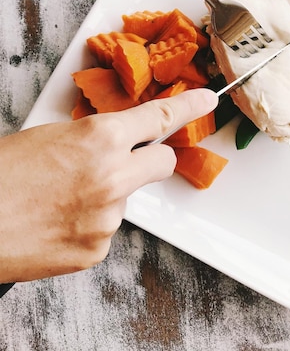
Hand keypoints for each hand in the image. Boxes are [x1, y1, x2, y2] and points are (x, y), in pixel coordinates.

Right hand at [0, 89, 217, 282]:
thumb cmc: (0, 175)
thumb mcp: (48, 137)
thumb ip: (92, 139)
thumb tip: (112, 144)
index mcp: (99, 138)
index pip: (159, 118)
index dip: (189, 107)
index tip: (208, 100)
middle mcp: (113, 177)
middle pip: (163, 162)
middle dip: (152, 157)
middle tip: (125, 161)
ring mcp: (108, 218)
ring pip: (126, 199)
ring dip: (105, 196)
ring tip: (59, 199)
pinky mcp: (96, 250)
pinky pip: (105, 230)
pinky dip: (88, 225)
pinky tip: (57, 223)